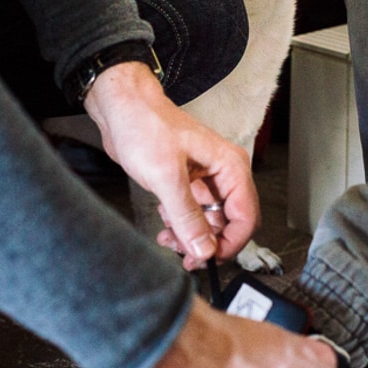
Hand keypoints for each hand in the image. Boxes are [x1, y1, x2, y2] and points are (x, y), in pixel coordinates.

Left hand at [82, 61, 259, 268]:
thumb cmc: (145, 125)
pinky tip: (164, 222)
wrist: (120, 108)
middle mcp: (223, 174)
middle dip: (207, 243)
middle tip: (185, 256)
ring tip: (168, 239)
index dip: (231, 243)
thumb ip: (187, 217)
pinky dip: (179, 225)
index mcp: (230, 167)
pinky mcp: (186, 184)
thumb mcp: (166, 176)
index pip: (246, 217)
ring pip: (209, 223)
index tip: (208, 259)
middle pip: (229, 224)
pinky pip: (192, 215)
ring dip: (190, 237)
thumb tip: (205, 250)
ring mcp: (205, 180)